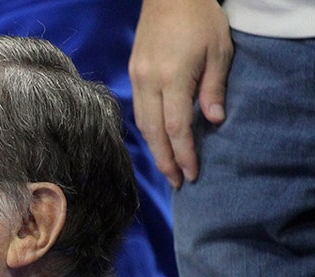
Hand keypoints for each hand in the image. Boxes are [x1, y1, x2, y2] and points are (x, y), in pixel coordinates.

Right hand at [128, 0, 232, 187]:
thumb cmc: (200, 19)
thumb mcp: (219, 51)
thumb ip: (214, 88)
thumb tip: (213, 121)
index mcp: (172, 77)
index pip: (176, 126)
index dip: (184, 153)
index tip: (191, 174)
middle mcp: (149, 81)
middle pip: (153, 132)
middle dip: (165, 160)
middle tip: (176, 182)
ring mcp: (137, 78)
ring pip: (142, 123)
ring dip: (154, 148)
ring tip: (167, 166)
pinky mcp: (133, 73)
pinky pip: (138, 109)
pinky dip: (147, 130)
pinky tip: (157, 140)